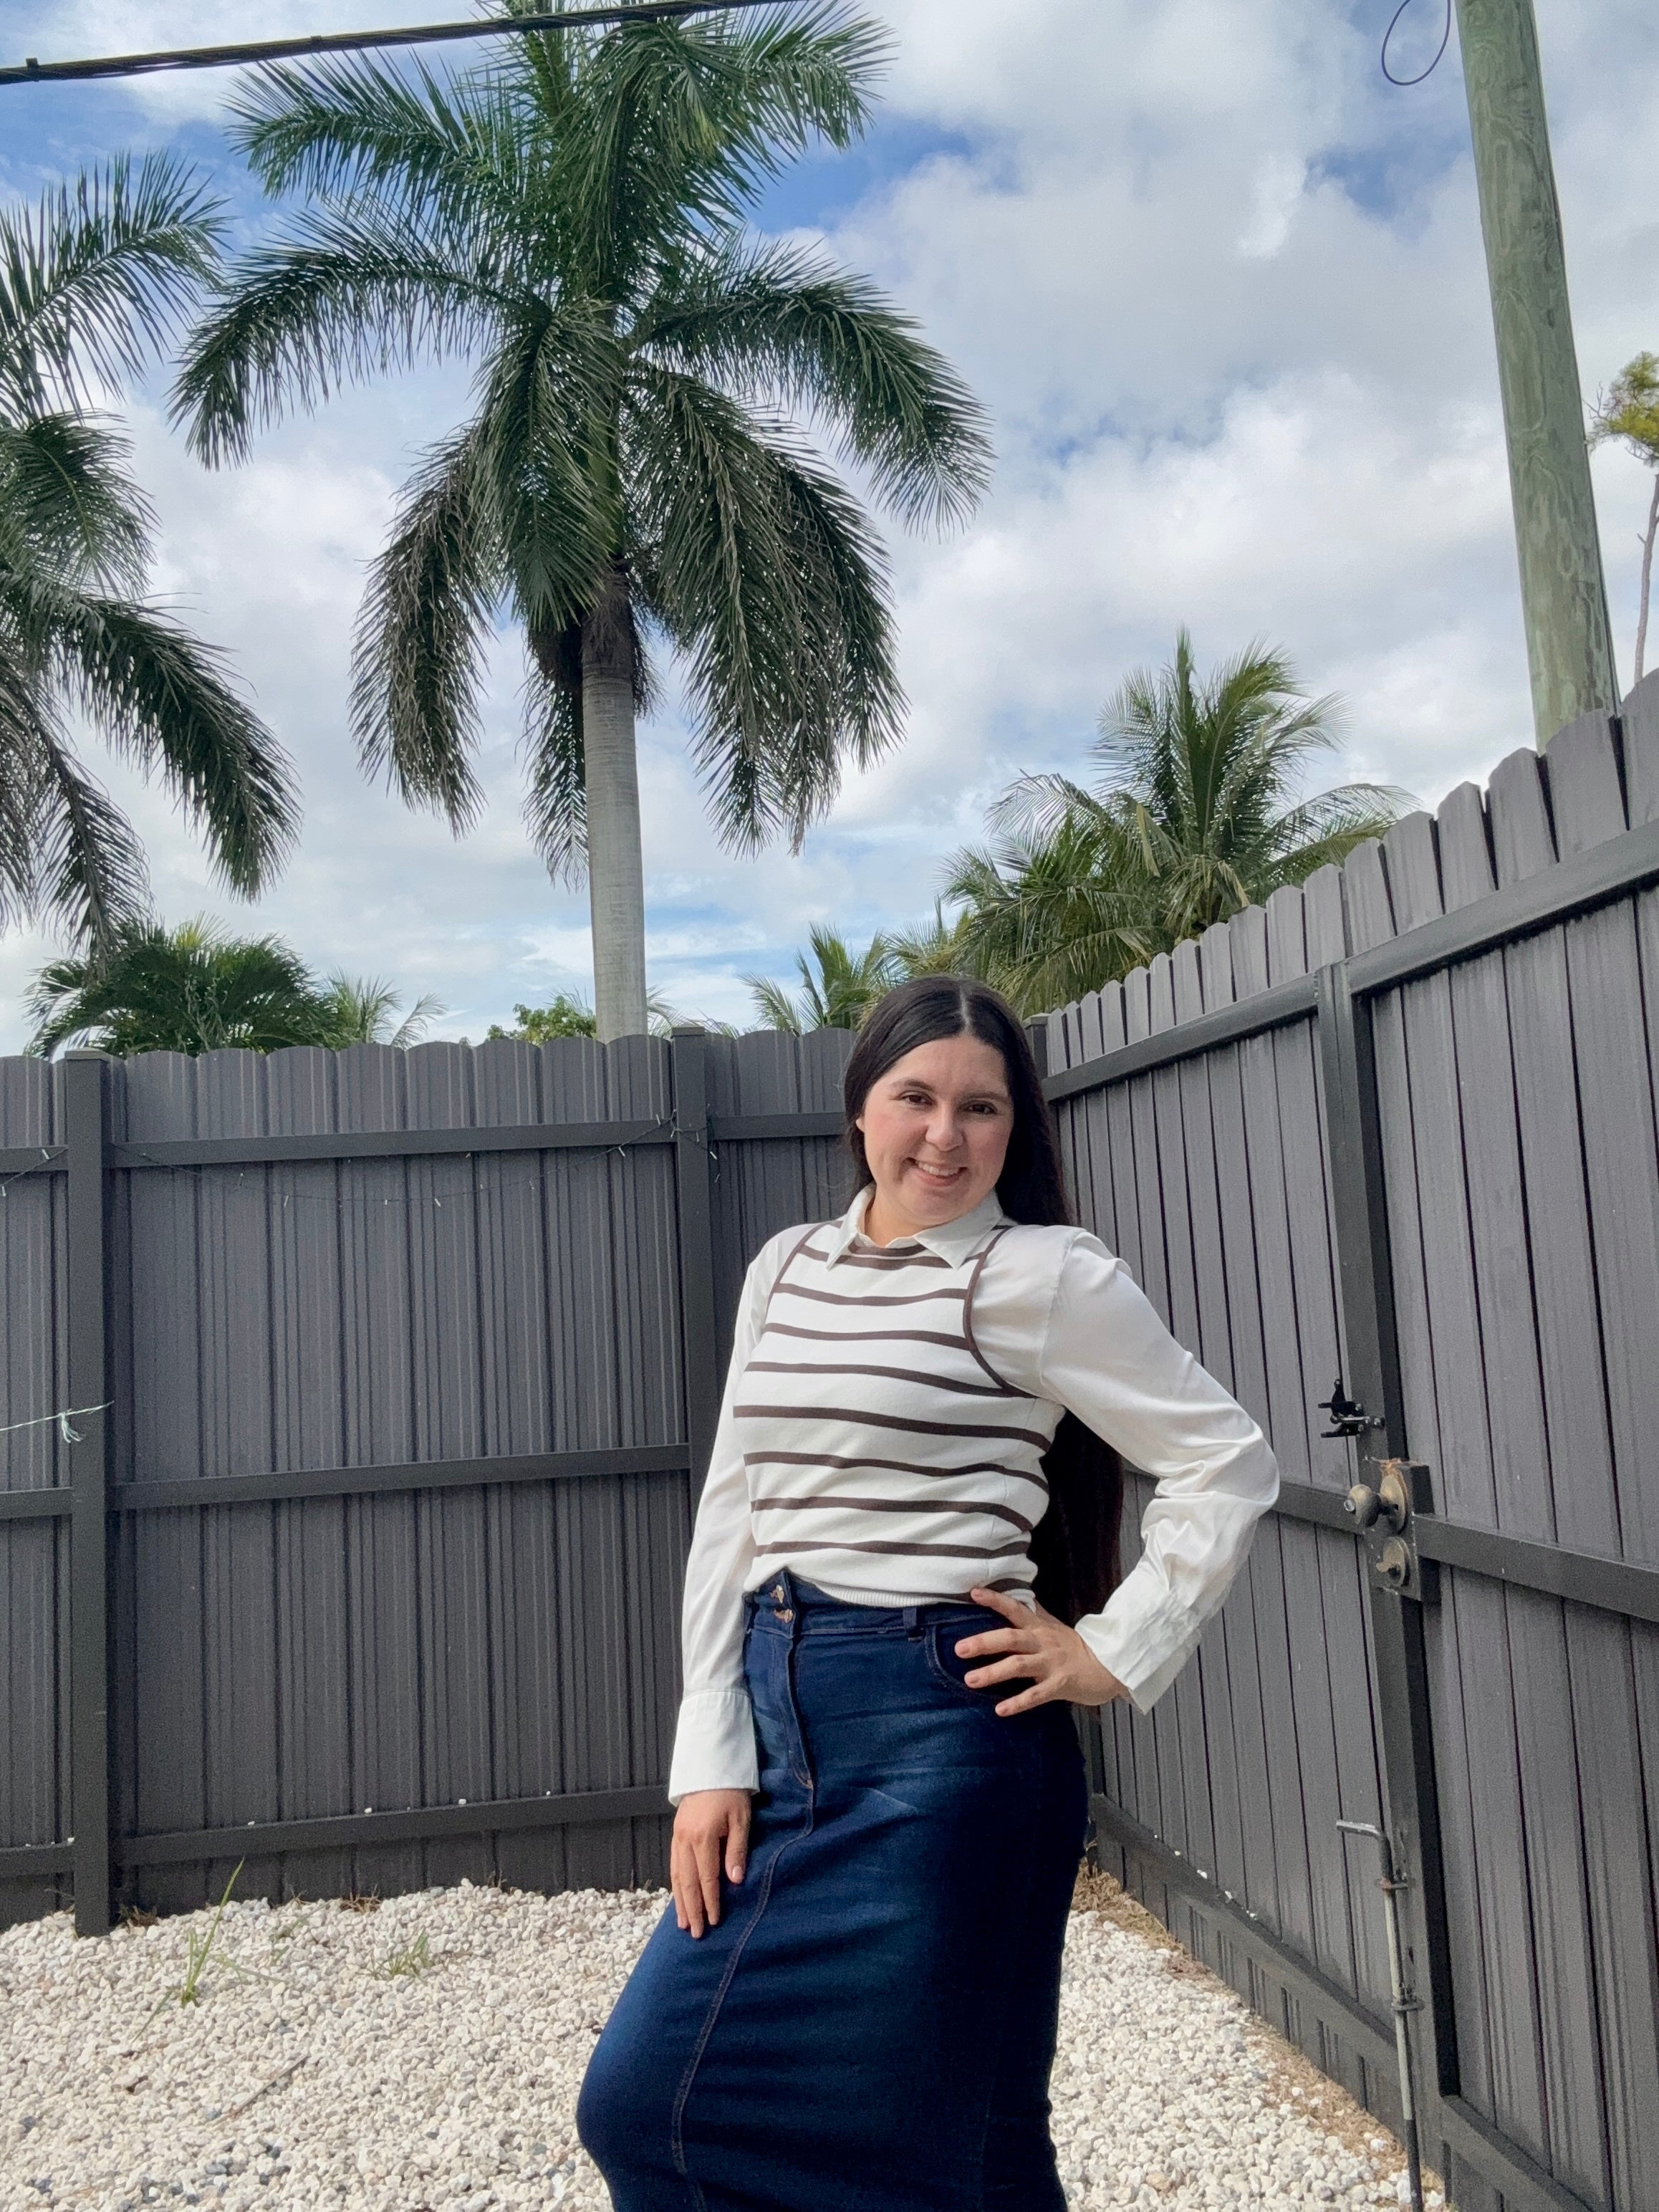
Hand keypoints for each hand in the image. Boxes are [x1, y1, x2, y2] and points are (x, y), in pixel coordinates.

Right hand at [670, 1788, 750, 1937]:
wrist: (711, 1766)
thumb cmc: (731, 1793)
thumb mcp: (741, 1819)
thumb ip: (737, 1851)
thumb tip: (735, 1882)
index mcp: (703, 1837)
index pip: (707, 1877)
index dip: (711, 1901)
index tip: (714, 1921)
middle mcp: (686, 1839)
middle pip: (687, 1881)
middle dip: (692, 1908)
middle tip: (696, 1933)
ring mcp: (677, 1836)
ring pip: (676, 1875)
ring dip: (680, 1901)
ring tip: (683, 1923)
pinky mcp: (675, 1832)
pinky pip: (673, 1864)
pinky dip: (675, 1884)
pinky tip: (678, 1897)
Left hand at [956, 1586, 1128, 1715]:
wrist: (1108, 1667)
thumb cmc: (1074, 1647)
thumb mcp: (1053, 1626)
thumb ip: (1034, 1613)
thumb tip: (1018, 1595)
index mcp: (1039, 1627)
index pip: (1015, 1608)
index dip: (995, 1600)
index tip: (974, 1593)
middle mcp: (1042, 1642)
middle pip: (1010, 1638)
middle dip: (984, 1642)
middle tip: (959, 1649)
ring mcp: (1051, 1664)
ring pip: (1018, 1666)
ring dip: (993, 1673)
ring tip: (970, 1680)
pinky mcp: (1060, 1685)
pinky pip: (1036, 1695)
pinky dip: (1018, 1703)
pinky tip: (1000, 1710)